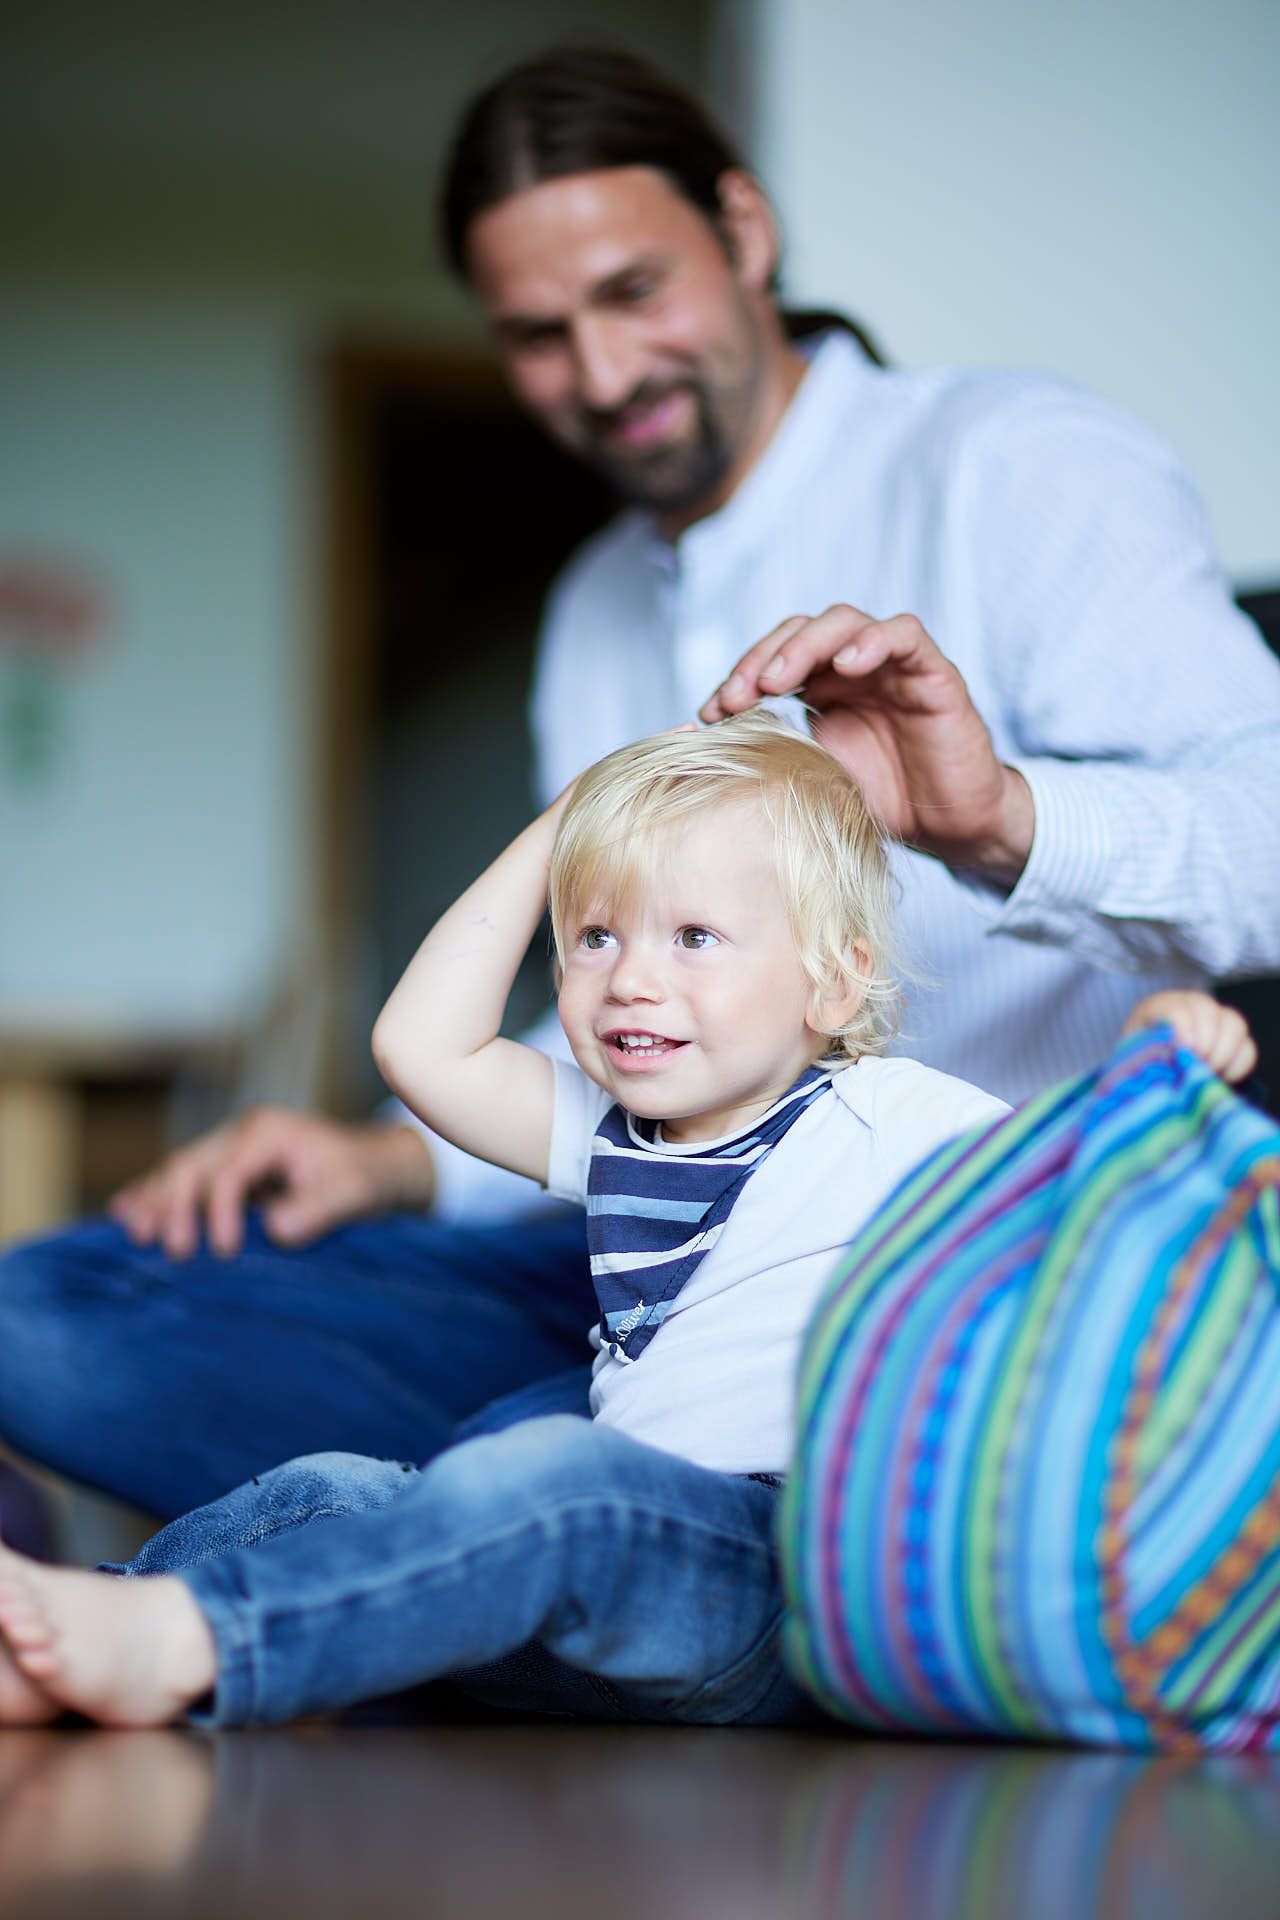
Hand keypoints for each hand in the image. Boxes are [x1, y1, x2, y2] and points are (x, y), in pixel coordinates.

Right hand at [107, 1108, 435, 1259]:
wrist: (378, 1166)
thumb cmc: (366, 1176)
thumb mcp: (353, 1192)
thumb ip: (317, 1209)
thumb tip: (275, 1231)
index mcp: (269, 1133)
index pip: (228, 1172)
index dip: (220, 1212)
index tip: (224, 1251)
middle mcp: (241, 1134)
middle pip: (191, 1166)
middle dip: (174, 1208)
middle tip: (174, 1252)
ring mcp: (230, 1149)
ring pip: (178, 1172)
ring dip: (154, 1202)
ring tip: (134, 1235)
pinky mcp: (226, 1169)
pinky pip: (183, 1180)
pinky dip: (154, 1196)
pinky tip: (123, 1212)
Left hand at [700, 606, 1034, 877]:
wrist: (951, 827)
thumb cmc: (884, 802)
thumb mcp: (812, 779)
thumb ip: (768, 754)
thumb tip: (693, 743)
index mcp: (820, 688)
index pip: (772, 658)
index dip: (738, 676)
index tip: (711, 713)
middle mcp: (852, 668)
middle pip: (800, 631)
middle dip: (762, 657)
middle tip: (739, 694)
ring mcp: (892, 665)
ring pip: (844, 621)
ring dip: (805, 644)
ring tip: (778, 679)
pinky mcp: (932, 672)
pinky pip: (904, 634)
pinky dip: (872, 640)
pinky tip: (845, 665)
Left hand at [1122, 991, 1257, 1083]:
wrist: (1151, 1077)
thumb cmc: (1136, 1067)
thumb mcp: (1132, 1059)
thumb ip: (1146, 1056)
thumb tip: (1167, 1062)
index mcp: (1158, 1007)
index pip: (1176, 1007)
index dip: (1183, 1029)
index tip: (1182, 1053)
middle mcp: (1189, 1005)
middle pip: (1209, 1011)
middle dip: (1204, 1044)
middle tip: (1193, 1068)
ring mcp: (1215, 1020)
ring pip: (1235, 1025)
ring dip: (1222, 1055)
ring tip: (1205, 1074)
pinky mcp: (1233, 1041)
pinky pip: (1247, 1048)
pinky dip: (1236, 1067)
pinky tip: (1218, 1078)